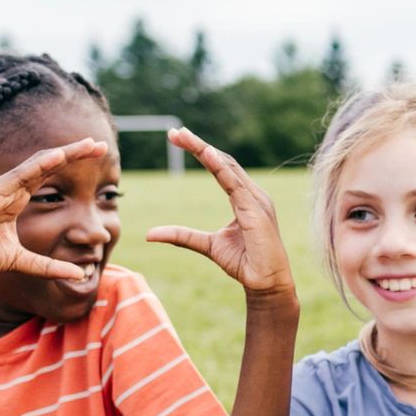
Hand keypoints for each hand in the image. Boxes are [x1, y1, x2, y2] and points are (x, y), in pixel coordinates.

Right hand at [0, 139, 109, 285]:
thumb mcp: (21, 261)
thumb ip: (48, 266)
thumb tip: (79, 274)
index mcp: (16, 199)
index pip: (48, 176)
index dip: (70, 165)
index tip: (96, 159)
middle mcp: (10, 188)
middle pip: (47, 164)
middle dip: (74, 153)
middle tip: (100, 145)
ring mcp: (0, 188)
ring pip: (37, 164)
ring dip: (63, 153)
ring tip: (87, 145)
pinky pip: (19, 175)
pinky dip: (39, 165)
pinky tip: (58, 157)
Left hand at [147, 130, 297, 299]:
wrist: (265, 283)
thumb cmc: (244, 263)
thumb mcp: (207, 245)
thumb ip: (182, 235)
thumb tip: (150, 234)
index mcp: (245, 199)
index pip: (221, 168)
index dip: (201, 151)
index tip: (178, 138)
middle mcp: (253, 195)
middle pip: (224, 161)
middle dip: (199, 145)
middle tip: (174, 132)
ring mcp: (257, 201)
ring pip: (228, 167)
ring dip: (205, 150)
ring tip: (184, 136)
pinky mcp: (256, 211)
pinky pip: (235, 184)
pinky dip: (220, 168)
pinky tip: (207, 154)